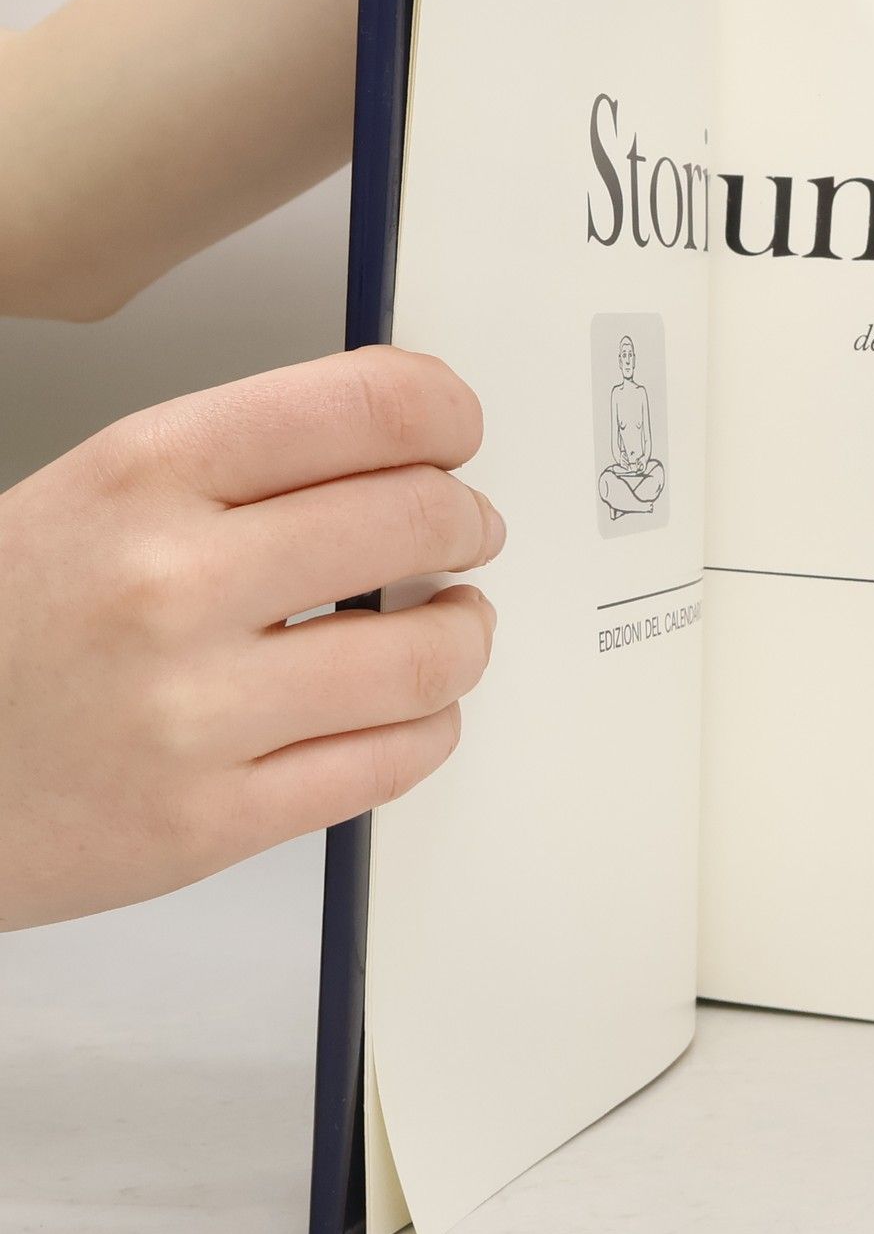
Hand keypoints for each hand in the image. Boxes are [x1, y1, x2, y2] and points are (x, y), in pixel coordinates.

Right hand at [0, 347, 504, 930]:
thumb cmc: (5, 626)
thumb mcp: (95, 493)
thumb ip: (245, 461)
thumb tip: (407, 439)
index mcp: (144, 473)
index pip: (367, 407)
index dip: (445, 411)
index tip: (455, 433)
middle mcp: (170, 584)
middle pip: (419, 520)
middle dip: (468, 521)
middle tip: (465, 531)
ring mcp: (192, 714)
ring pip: (429, 656)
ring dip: (465, 632)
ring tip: (448, 624)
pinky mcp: (207, 826)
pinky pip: (390, 763)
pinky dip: (429, 727)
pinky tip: (409, 709)